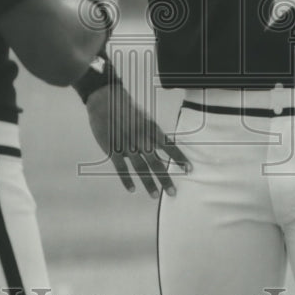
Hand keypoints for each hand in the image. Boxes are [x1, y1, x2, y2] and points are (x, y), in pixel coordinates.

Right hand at [86, 82, 189, 198]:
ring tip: (154, 195)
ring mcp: (127, 144)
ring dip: (148, 183)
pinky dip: (126, 180)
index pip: (169, 146)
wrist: (105, 99)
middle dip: (165, 179)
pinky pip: (121, 167)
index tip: (189, 169)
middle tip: (172, 193)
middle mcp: (141, 138)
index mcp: (150, 128)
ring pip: (140, 167)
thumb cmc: (125, 108)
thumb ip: (150, 135)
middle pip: (156, 162)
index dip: (179, 158)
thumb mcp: (143, 118)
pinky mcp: (112, 148)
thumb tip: (159, 150)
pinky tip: (132, 189)